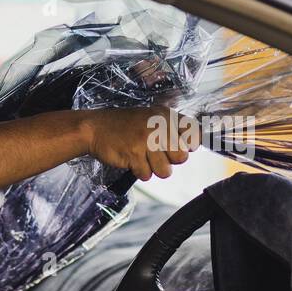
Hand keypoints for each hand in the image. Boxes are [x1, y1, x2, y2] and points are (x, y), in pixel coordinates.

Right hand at [81, 106, 196, 180]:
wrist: (95, 128)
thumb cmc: (125, 126)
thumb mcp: (152, 118)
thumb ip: (173, 129)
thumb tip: (195, 144)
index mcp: (166, 116)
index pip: (194, 133)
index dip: (188, 145)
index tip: (177, 146)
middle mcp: (159, 126)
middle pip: (181, 157)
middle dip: (169, 161)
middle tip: (155, 153)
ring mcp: (146, 140)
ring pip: (165, 171)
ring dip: (153, 169)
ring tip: (143, 157)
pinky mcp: (134, 154)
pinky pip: (147, 174)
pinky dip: (139, 172)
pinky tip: (132, 159)